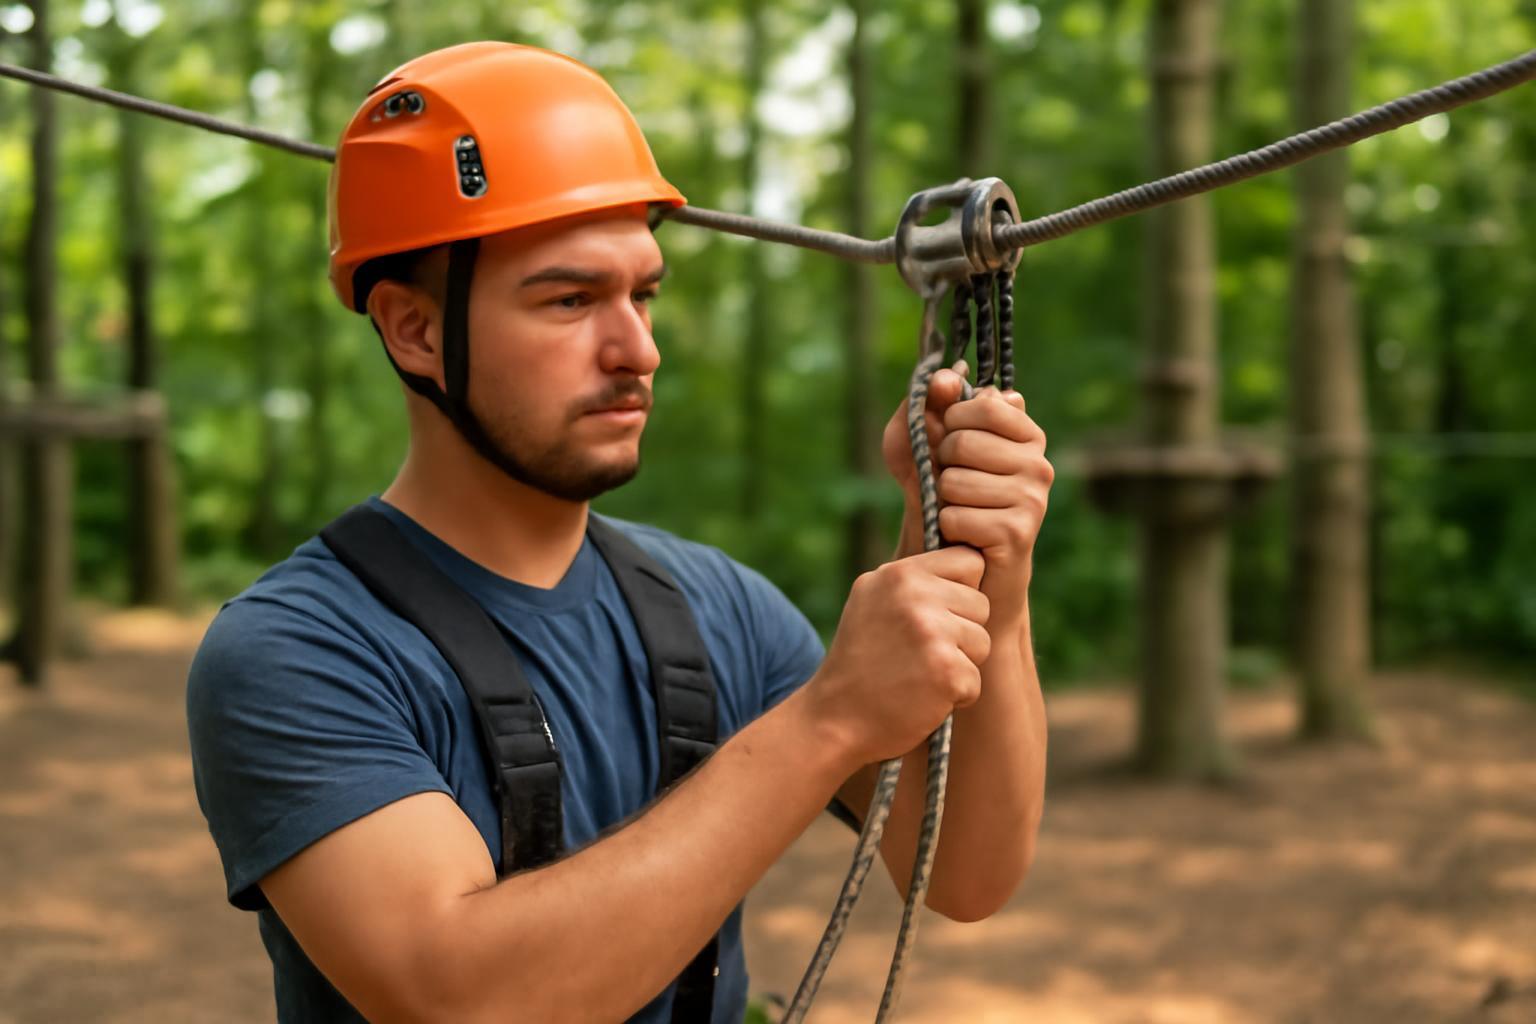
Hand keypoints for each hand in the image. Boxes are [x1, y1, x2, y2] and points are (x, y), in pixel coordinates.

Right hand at [808, 547, 990, 765]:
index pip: (968, 560)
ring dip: (960, 664)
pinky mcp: (946, 671)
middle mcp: (915, 596)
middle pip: (981, 603)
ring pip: (983, 641)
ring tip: (919, 673)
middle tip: (920, 652)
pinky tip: (921, 697)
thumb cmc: (860, 663)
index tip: (935, 615)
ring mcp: (931, 632)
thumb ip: (911, 579)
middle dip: (962, 630)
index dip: (960, 590)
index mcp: (898, 573)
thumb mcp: (872, 601)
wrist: (834, 720)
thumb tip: (964, 556)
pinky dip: (955, 696)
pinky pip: (976, 679)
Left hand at [882, 364, 1053, 627]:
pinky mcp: (1017, 533)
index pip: (984, 405)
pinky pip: (956, 516)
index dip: (952, 422)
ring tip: (959, 511)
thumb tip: (944, 378)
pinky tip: (962, 535)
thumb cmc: (945, 497)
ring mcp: (1032, 499)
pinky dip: (946, 527)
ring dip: (943, 500)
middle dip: (941, 465)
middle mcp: (1038, 464)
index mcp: (1025, 434)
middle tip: (953, 486)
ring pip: (955, 482)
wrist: (962, 562)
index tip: (951, 441)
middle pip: (964, 442)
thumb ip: (930, 405)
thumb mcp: (924, 445)